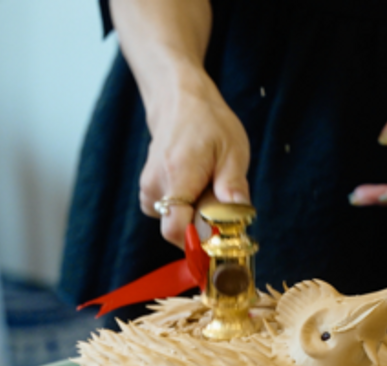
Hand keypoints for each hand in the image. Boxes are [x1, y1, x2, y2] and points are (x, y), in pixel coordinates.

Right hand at [137, 75, 250, 247]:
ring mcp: (148, 187)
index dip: (199, 243)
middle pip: (177, 231)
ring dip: (196, 216)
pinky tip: (197, 187)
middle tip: (222, 204)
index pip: (176, 229)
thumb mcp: (233, 151)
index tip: (222, 239)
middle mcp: (155, 185)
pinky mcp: (149, 190)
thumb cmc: (209, 123)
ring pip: (174, 223)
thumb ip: (233, 187)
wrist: (179, 101)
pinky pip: (170, 213)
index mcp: (177, 175)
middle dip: (202, 228)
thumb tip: (239, 218)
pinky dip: (187, 208)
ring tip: (209, 187)